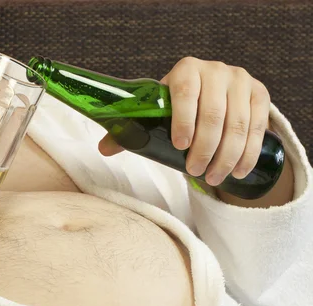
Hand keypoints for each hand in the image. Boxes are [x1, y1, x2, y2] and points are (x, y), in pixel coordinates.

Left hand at [99, 57, 270, 186]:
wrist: (215, 92)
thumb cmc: (177, 107)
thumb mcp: (157, 113)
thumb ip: (132, 129)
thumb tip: (103, 149)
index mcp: (186, 70)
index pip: (185, 94)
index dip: (183, 121)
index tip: (179, 146)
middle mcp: (216, 71)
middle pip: (214, 114)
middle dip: (205, 149)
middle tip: (196, 172)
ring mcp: (240, 80)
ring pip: (238, 124)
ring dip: (226, 156)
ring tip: (214, 178)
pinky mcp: (260, 93)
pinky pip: (259, 126)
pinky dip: (249, 152)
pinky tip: (238, 170)